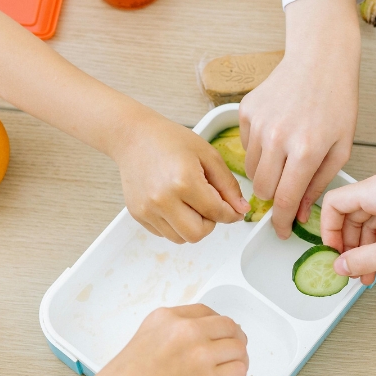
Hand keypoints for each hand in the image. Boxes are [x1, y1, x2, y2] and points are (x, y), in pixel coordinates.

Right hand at [47, 305, 248, 375]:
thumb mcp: (139, 348)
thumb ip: (167, 344)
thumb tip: (190, 357)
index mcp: (163, 319)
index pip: (205, 312)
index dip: (216, 329)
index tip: (216, 341)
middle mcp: (183, 330)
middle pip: (229, 326)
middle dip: (233, 344)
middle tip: (228, 361)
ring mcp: (198, 352)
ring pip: (239, 349)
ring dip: (236, 365)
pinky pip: (239, 372)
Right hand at [113, 114, 248, 243]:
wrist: (134, 137)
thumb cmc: (169, 140)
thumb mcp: (207, 155)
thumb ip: (228, 185)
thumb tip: (241, 209)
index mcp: (184, 181)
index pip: (216, 213)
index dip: (231, 214)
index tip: (234, 211)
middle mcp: (163, 199)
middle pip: (197, 234)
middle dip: (209, 223)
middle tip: (207, 205)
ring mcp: (147, 209)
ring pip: (180, 238)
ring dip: (191, 226)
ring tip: (188, 202)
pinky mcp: (138, 214)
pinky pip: (164, 233)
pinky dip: (174, 224)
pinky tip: (173, 202)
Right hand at [240, 0, 359, 238]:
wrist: (319, 59)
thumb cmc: (337, 101)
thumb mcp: (341, 148)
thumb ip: (319, 183)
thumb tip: (298, 213)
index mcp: (306, 150)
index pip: (284, 200)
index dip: (280, 222)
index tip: (279, 231)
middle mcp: (278, 138)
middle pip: (262, 189)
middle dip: (273, 197)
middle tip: (286, 189)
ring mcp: (258, 123)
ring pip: (250, 170)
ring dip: (266, 173)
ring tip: (285, 156)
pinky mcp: (246, 111)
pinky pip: (245, 146)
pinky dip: (259, 149)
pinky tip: (277, 133)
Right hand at [320, 168, 375, 285]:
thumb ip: (366, 259)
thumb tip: (341, 266)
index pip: (334, 203)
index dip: (328, 231)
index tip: (332, 254)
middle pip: (353, 215)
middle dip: (351, 247)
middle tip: (352, 272)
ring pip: (373, 223)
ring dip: (370, 251)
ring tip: (372, 278)